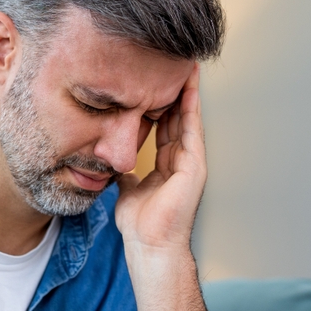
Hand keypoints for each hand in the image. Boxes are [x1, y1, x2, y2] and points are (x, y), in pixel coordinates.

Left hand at [114, 63, 205, 253]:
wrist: (150, 244)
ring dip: (186, 94)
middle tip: (170, 66)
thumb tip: (115, 166)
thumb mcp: (127, 191)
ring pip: (187, 120)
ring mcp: (190, 163)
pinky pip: (191, 129)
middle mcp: (181, 162)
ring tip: (184, 67)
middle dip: (173, 94)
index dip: (159, 107)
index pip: (163, 129)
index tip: (152, 84)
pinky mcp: (195, 165)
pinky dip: (191, 108)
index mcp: (166, 167)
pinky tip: (189, 88)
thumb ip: (126, 175)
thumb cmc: (140, 225)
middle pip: (176, 120)